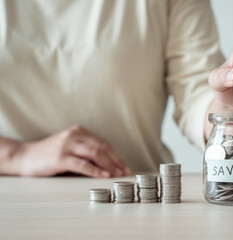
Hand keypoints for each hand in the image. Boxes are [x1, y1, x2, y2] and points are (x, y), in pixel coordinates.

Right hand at [11, 125, 129, 177]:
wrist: (24, 157)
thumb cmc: (49, 154)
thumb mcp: (69, 147)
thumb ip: (85, 151)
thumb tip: (108, 164)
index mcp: (79, 131)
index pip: (103, 143)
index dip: (115, 156)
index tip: (124, 166)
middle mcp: (74, 135)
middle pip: (102, 148)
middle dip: (115, 161)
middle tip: (124, 172)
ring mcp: (67, 145)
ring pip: (95, 154)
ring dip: (109, 166)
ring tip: (116, 175)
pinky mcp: (60, 158)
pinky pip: (83, 164)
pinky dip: (95, 170)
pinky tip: (103, 175)